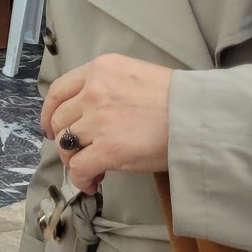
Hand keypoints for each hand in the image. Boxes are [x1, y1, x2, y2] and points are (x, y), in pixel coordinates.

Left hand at [40, 53, 172, 193]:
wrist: (201, 116)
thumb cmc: (178, 98)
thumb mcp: (135, 76)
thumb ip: (107, 88)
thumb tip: (90, 114)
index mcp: (99, 69)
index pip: (58, 91)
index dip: (50, 113)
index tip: (51, 127)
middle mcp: (93, 91)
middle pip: (61, 120)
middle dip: (66, 140)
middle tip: (81, 153)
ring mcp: (98, 119)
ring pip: (67, 144)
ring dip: (75, 160)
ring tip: (92, 168)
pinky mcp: (108, 148)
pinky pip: (80, 167)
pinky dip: (82, 178)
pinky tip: (93, 182)